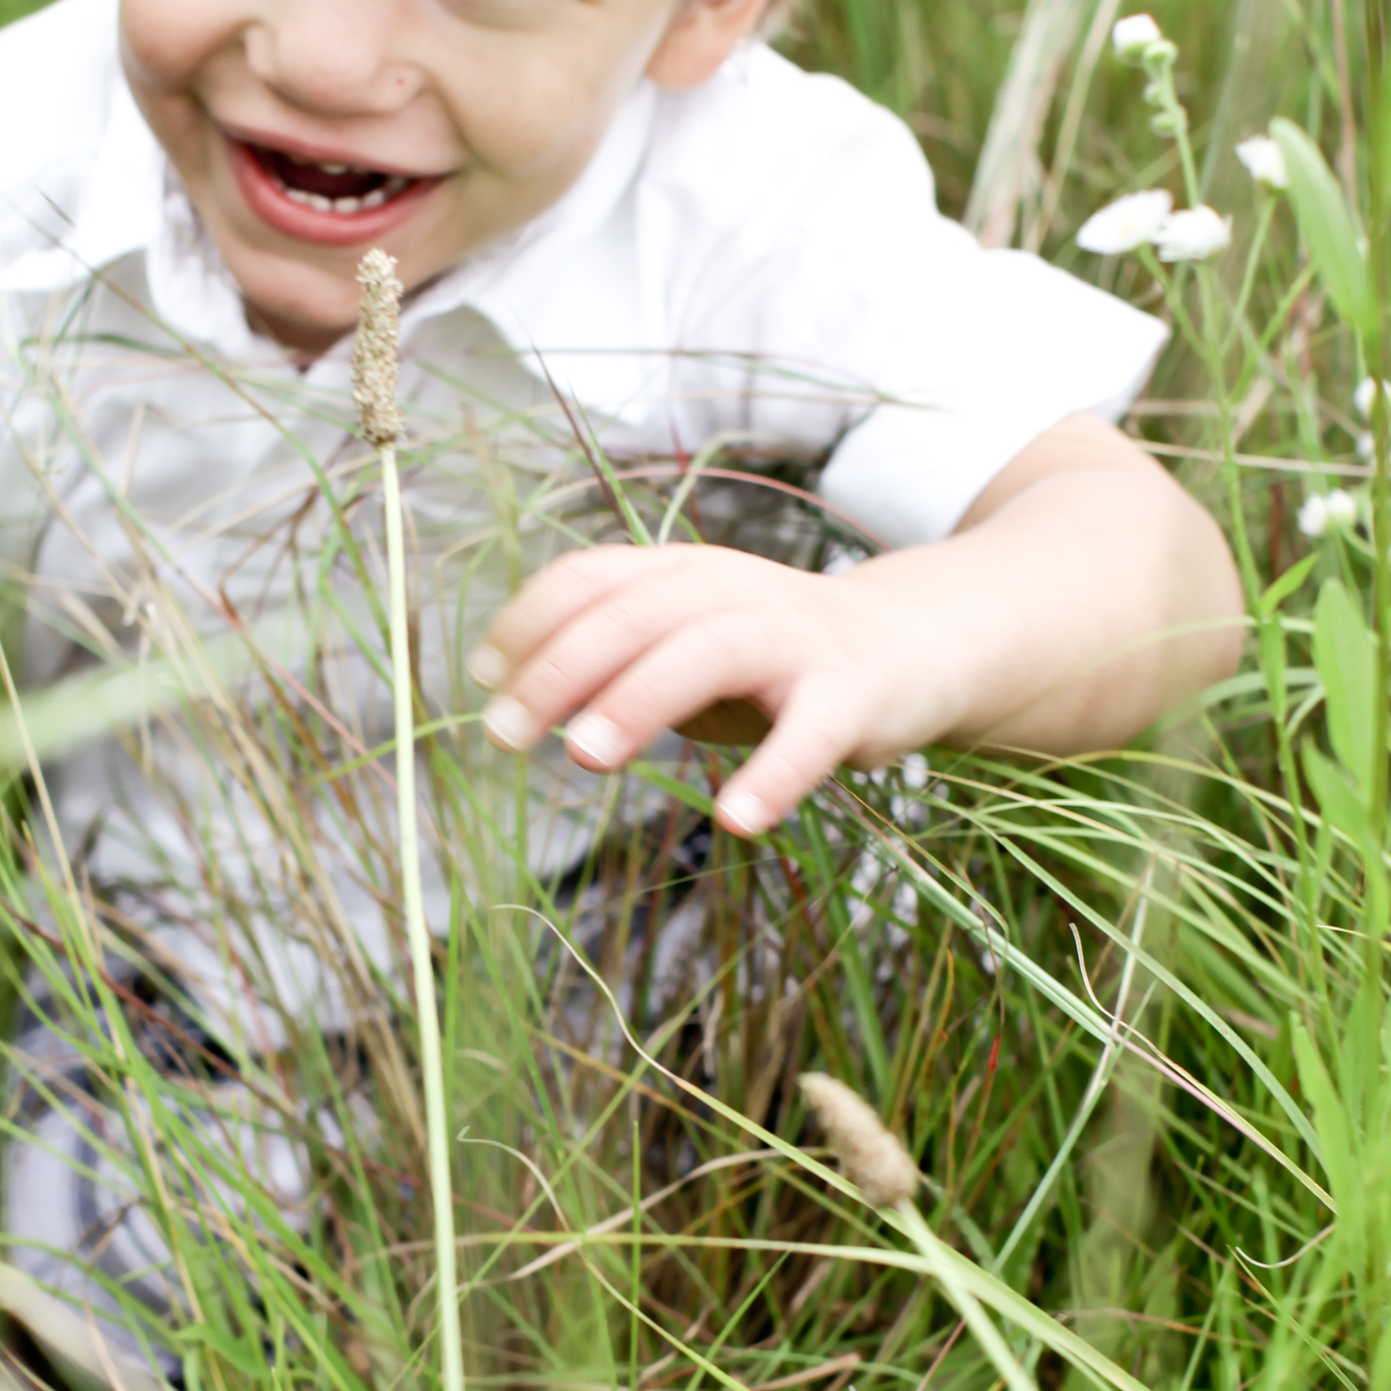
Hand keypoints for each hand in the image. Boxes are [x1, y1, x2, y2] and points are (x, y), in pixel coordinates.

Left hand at [472, 543, 935, 836]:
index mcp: (680, 572)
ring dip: (639, 700)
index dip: (528, 623)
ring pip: (708, 651)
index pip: (589, 577)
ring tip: (586, 757)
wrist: (909, 646)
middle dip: (560, 671)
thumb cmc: (770, 657)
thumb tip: (511, 702)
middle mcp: (731, 589)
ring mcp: (794, 638)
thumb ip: (610, 664)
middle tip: (504, 734)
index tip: (481, 680)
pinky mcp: (852, 693)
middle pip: (634, 613)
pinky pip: (812, 733)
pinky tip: (738, 819)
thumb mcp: (681, 645)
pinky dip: (774, 774)